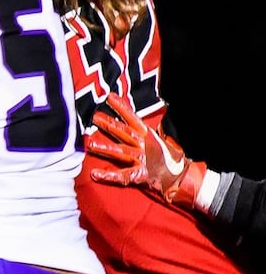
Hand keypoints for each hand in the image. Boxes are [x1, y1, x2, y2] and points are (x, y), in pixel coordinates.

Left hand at [85, 94, 205, 209]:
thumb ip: (149, 133)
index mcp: (148, 136)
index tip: (109, 97)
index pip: (133, 118)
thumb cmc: (169, 159)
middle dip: (109, 124)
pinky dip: (108, 175)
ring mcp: (142, 159)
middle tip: (94, 117)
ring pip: (120, 151)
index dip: (121, 107)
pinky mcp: (141, 174)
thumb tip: (143, 122)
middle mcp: (144, 145)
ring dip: (105, 147)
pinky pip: (122, 175)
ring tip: (90, 144)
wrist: (182, 176)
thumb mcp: (160, 141)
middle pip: (124, 132)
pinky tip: (94, 174)